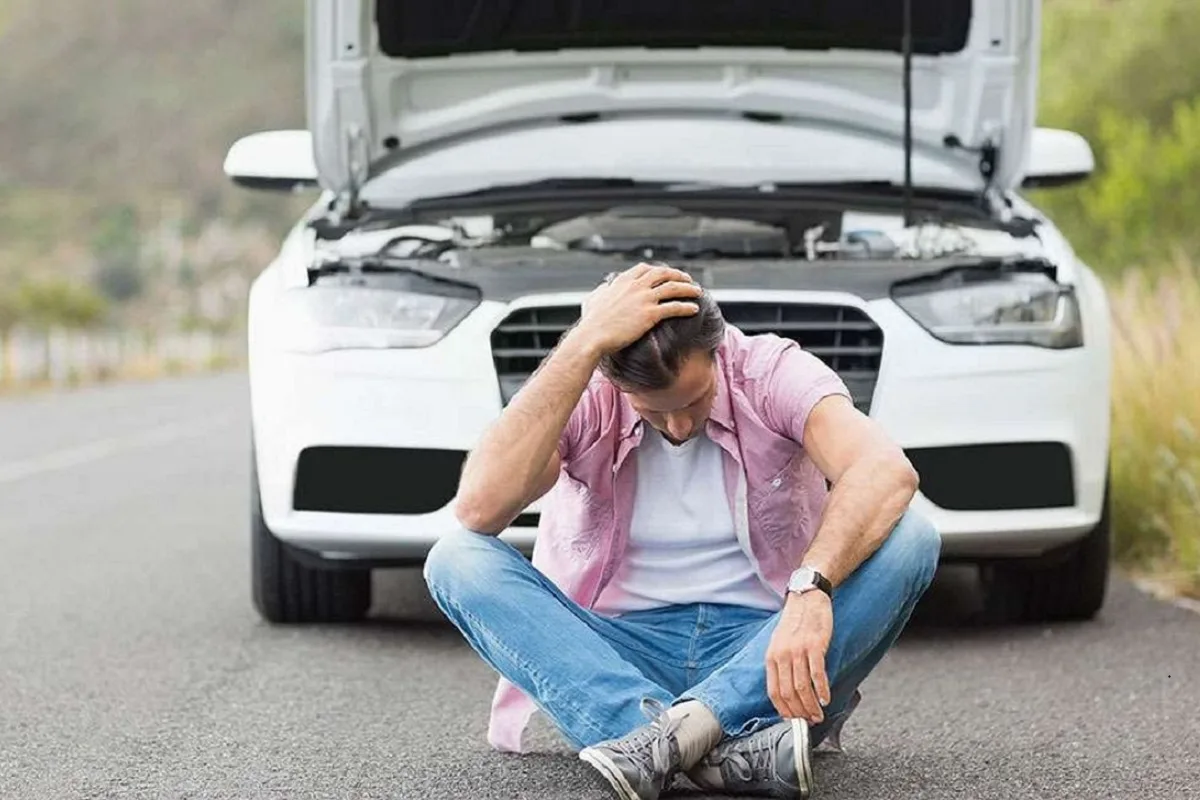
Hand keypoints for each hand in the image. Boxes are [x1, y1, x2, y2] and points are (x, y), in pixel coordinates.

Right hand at [575, 263, 702, 354]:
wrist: (593, 336)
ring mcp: (644, 299)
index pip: (645, 269)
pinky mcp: (650, 314)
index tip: (666, 274)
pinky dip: (686, 306)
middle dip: (678, 275)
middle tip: (688, 280)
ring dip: (688, 288)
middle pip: (663, 274)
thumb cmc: (591, 322)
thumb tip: (604, 287)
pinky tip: (694, 308)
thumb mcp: (593, 300)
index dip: (658, 270)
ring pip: (673, 288)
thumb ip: (602, 291)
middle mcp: (635, 286)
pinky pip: (674, 307)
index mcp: (623, 281)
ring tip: (697, 292)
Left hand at [766, 591, 832, 724]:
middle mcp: (782, 655)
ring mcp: (798, 650)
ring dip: (811, 706)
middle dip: (799, 712)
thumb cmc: (795, 623)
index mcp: (771, 657)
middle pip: (788, 693)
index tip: (793, 721)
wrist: (807, 597)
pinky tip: (826, 699)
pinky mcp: (815, 645)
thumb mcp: (780, 644)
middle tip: (810, 722)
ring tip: (819, 715)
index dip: (784, 710)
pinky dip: (822, 690)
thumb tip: (787, 691)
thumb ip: (781, 665)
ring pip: (802, 687)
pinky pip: (817, 674)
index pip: (773, 692)